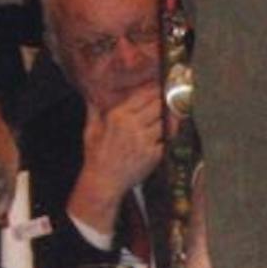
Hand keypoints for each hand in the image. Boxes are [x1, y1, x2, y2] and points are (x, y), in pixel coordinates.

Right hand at [69, 85, 167, 225]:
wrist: (103, 182)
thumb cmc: (96, 155)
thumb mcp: (91, 129)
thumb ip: (94, 109)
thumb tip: (92, 95)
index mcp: (118, 115)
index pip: (143, 94)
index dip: (155, 88)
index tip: (160, 85)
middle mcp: (132, 125)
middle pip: (157, 104)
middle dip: (165, 100)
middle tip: (172, 96)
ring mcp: (145, 140)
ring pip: (165, 120)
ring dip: (171, 116)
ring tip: (175, 112)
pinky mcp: (154, 153)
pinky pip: (167, 138)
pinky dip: (170, 134)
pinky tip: (170, 131)